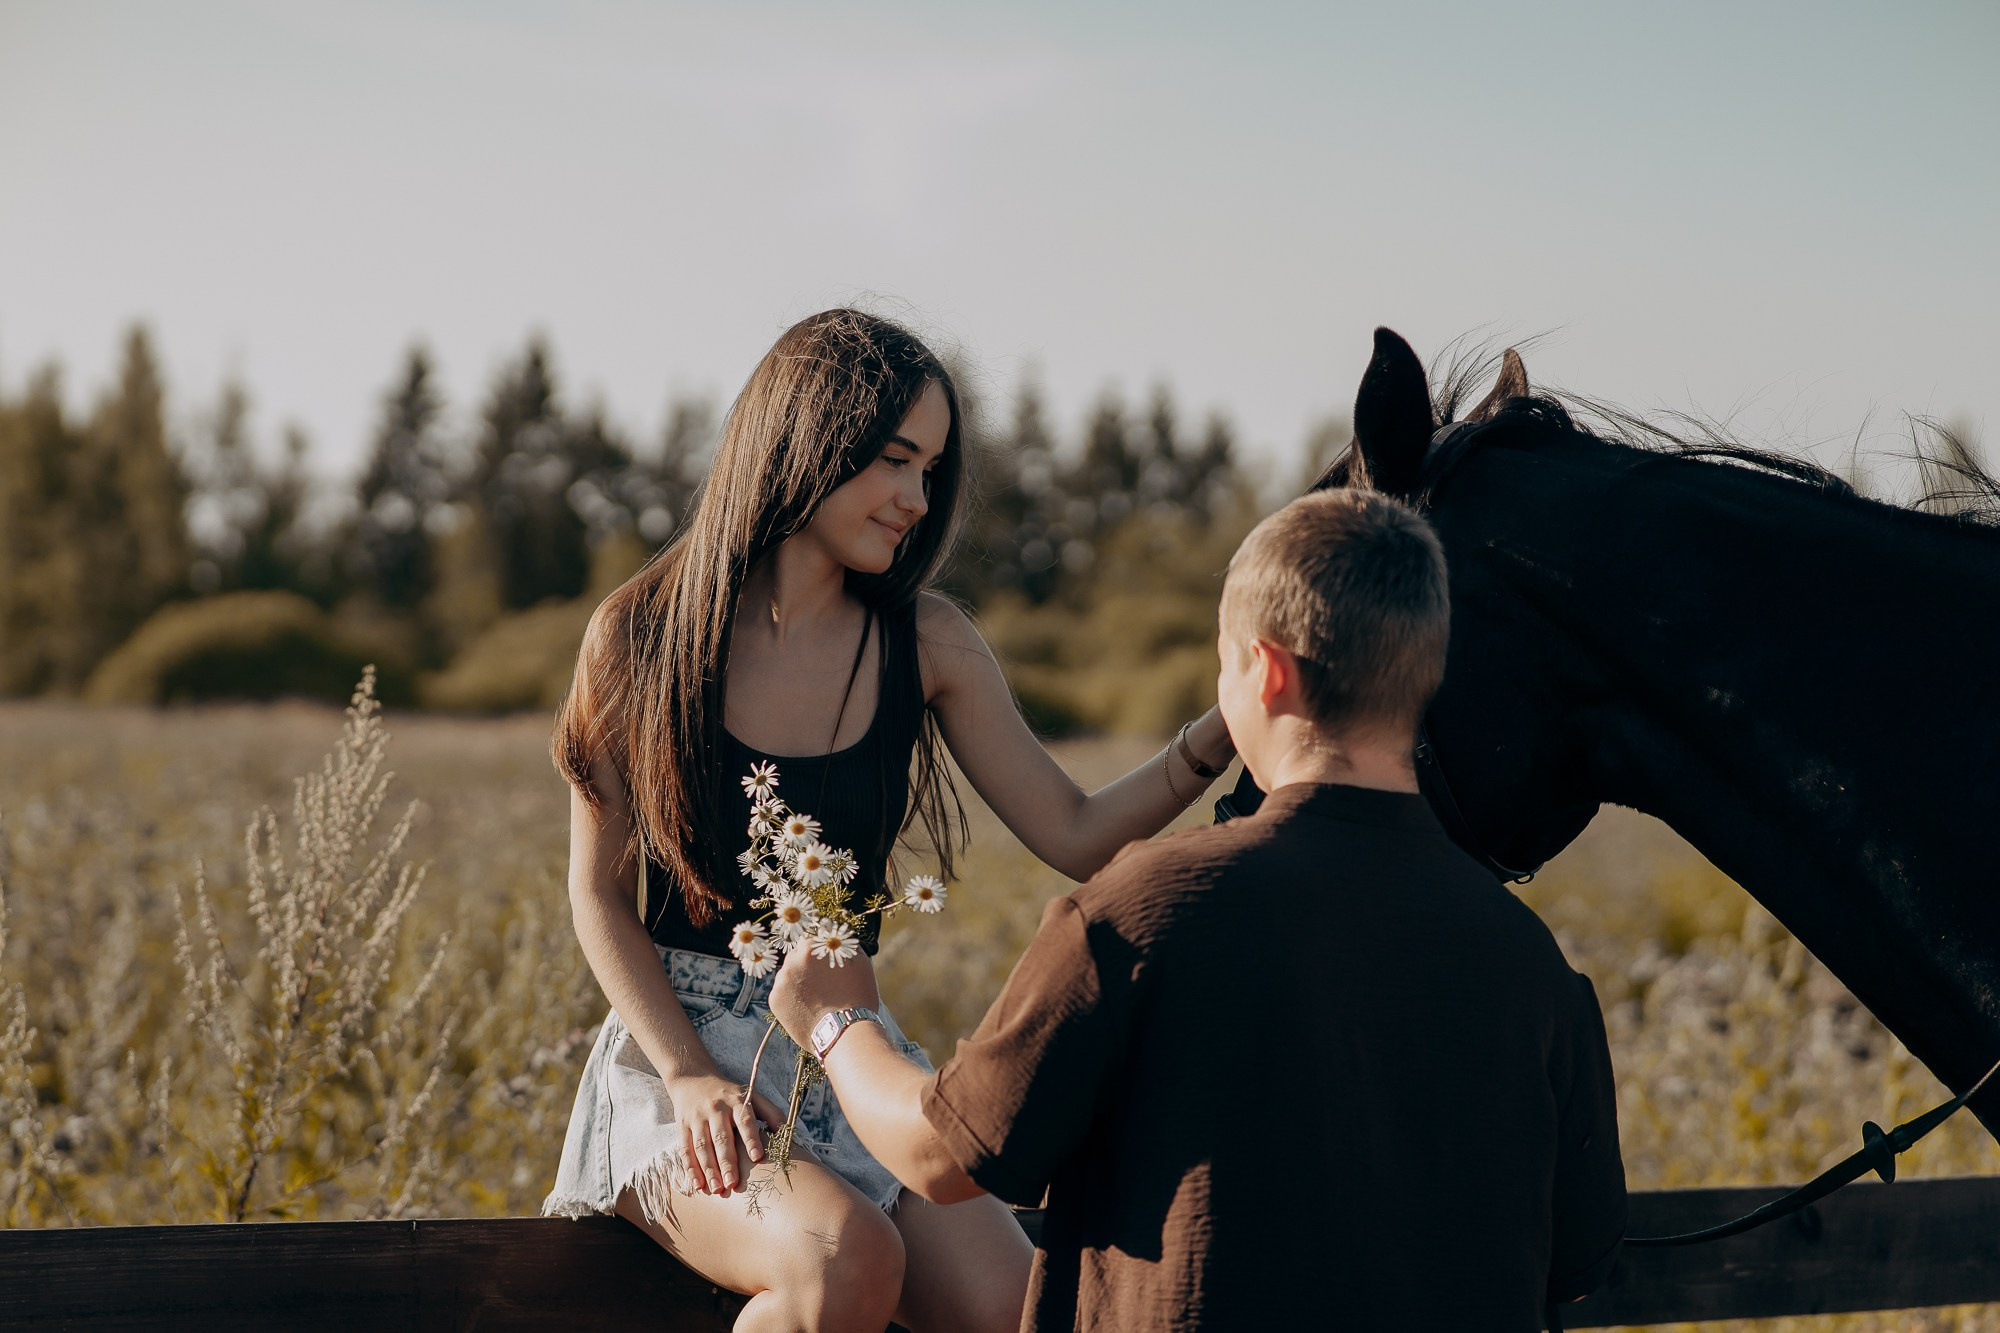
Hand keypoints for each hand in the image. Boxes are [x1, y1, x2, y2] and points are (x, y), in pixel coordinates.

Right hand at [663, 1072, 784, 1196]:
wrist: (693, 1079)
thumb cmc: (729, 1094)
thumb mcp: (751, 1096)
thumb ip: (771, 1112)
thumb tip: (788, 1132)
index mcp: (736, 1101)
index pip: (744, 1120)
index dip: (751, 1138)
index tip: (757, 1158)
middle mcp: (716, 1109)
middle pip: (721, 1137)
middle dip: (727, 1162)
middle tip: (733, 1184)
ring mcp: (697, 1118)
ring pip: (702, 1146)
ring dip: (709, 1170)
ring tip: (717, 1190)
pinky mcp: (682, 1127)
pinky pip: (686, 1150)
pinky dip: (691, 1169)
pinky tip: (698, 1186)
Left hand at [771, 944, 882, 1050]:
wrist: (844, 1032)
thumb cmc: (857, 997)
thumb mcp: (860, 962)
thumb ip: (844, 945)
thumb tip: (835, 938)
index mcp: (810, 948)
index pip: (810, 941)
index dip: (819, 952)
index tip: (825, 963)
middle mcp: (791, 961)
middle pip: (796, 957)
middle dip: (806, 966)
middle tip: (821, 982)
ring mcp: (780, 982)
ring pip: (788, 976)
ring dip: (798, 981)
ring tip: (815, 998)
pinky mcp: (774, 1001)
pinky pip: (782, 993)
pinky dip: (791, 998)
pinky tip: (807, 1007)